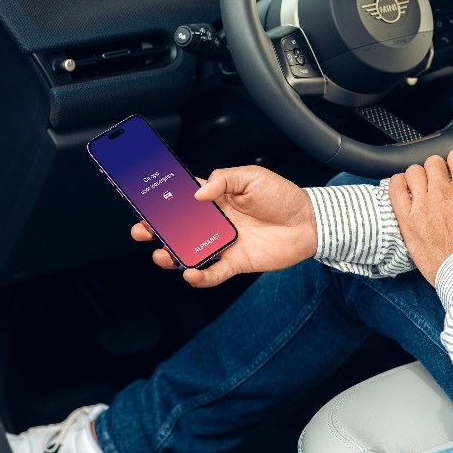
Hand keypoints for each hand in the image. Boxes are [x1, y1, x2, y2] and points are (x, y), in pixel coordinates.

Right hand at [131, 165, 316, 287]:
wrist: (309, 222)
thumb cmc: (283, 197)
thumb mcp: (252, 176)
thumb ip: (223, 180)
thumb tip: (198, 193)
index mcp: (217, 198)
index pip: (182, 199)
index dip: (163, 202)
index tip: (145, 202)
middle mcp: (216, 222)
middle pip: (179, 228)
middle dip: (156, 230)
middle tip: (142, 230)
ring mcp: (224, 243)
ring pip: (190, 252)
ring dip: (172, 255)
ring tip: (161, 254)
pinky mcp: (236, 262)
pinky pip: (212, 272)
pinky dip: (199, 276)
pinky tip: (190, 273)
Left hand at [388, 149, 452, 286]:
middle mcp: (443, 192)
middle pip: (433, 162)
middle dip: (438, 169)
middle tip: (441, 184)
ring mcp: (423, 205)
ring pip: (413, 172)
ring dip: (419, 177)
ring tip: (423, 189)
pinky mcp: (407, 220)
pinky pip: (395, 189)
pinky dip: (397, 184)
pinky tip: (404, 189)